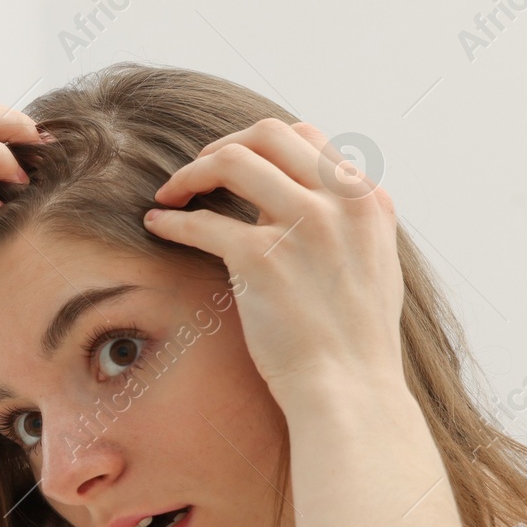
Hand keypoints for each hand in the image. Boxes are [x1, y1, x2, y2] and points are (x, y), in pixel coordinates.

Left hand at [143, 117, 405, 406]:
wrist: (350, 391)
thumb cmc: (351, 341)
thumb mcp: (370, 264)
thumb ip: (344, 224)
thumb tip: (306, 197)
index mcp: (368, 200)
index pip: (306, 138)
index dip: (257, 144)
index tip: (229, 167)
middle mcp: (341, 203)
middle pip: (267, 134)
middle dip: (220, 147)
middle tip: (191, 174)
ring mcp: (303, 227)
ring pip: (230, 161)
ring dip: (189, 174)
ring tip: (168, 195)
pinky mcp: (262, 258)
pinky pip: (200, 221)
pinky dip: (171, 220)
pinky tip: (157, 226)